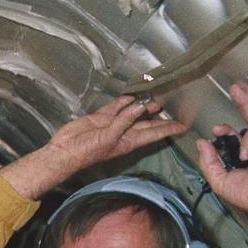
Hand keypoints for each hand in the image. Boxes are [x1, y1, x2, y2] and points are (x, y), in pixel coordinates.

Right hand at [2, 96, 186, 200]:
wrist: (63, 151)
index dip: (169, 129)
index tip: (183, 126)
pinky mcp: (100, 118)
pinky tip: (131, 96)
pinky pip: (115, 108)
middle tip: (172, 105)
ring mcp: (112, 124)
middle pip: (147, 123)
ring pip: (132, 113)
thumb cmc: (86, 151)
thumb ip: (125, 120)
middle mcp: (124, 133)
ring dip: (143, 105)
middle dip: (159, 116)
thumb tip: (140, 106)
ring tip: (156, 97)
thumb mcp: (109, 137)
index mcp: (130, 141)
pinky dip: (123, 102)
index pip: (155, 133)